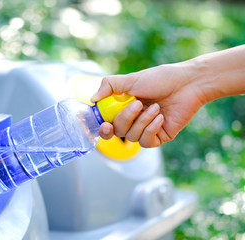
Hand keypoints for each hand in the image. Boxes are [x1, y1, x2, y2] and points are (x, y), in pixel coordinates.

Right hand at [91, 62, 206, 147]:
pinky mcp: (159, 137)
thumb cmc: (161, 79)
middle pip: (117, 131)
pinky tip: (160, 117)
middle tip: (137, 103)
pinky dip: (151, 129)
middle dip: (125, 118)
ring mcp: (145, 129)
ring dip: (142, 121)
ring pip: (132, 137)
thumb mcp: (131, 79)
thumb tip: (92, 99)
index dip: (102, 127)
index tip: (104, 124)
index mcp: (123, 106)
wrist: (188, 84)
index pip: (106, 122)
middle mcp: (132, 119)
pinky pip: (146, 142)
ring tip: (156, 107)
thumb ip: (109, 86)